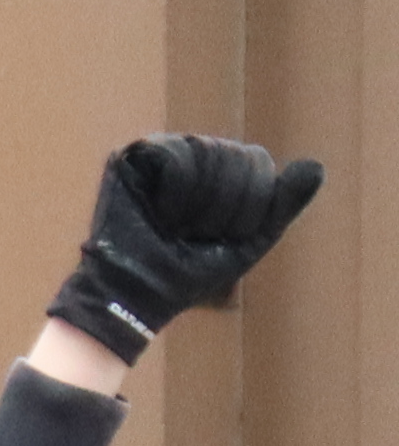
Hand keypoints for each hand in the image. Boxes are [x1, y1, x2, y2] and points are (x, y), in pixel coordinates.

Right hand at [51, 134, 323, 358]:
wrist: (140, 294)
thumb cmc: (191, 272)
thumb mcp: (250, 240)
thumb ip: (282, 204)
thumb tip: (316, 165)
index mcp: (218, 171)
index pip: (255, 161)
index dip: (250, 202)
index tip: (223, 234)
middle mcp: (189, 154)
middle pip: (231, 155)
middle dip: (225, 205)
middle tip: (196, 234)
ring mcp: (158, 154)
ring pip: (204, 152)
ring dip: (200, 202)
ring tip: (176, 226)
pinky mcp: (129, 160)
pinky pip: (173, 157)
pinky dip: (175, 193)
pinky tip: (160, 213)